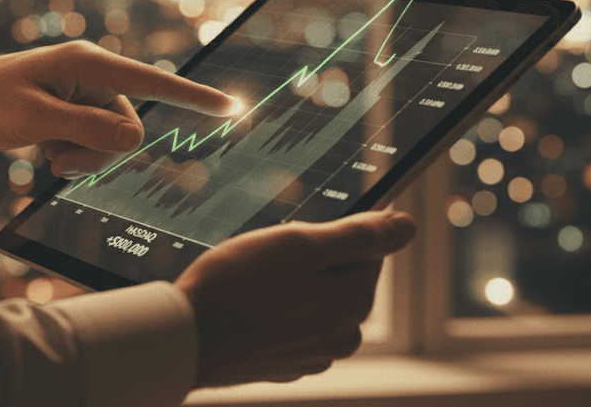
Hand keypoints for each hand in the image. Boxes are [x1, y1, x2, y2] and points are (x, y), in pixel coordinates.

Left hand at [0, 41, 237, 176]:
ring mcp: (80, 96)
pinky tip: (45, 152)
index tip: (230, 108)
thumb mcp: (37, 119)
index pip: (152, 82)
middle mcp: (90, 77)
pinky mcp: (70, 113)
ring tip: (46, 152)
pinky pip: (92, 143)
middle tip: (57, 155)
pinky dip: (74, 155)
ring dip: (82, 155)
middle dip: (100, 148)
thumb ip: (89, 129)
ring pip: (110, 139)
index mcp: (87, 64)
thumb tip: (134, 138)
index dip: (192, 98)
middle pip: (128, 124)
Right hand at [174, 210, 415, 386]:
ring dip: (289, 285)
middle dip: (309, 260)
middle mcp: (342, 337)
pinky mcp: (283, 366)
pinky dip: (272, 310)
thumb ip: (358, 234)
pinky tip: (244, 305)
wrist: (184, 340)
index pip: (367, 250)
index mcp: (354, 304)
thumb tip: (406, 225)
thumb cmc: (236, 287)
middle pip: (339, 277)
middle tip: (266, 256)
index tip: (298, 233)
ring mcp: (313, 357)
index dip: (332, 232)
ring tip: (250, 281)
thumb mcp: (300, 244)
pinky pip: (289, 324)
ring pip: (312, 300)